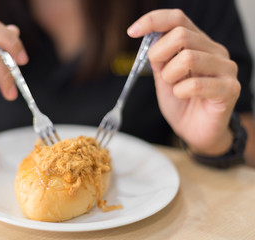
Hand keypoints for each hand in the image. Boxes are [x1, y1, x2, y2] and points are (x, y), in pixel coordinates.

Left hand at [127, 9, 239, 154]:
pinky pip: (197, 84)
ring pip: (189, 58)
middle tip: (162, 75)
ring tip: (175, 88)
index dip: (153, 20)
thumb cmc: (180, 102)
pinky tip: (184, 97)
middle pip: (181, 35)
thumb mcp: (163, 76)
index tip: (132, 32)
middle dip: (159, 56)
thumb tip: (147, 35)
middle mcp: (215, 50)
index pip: (178, 18)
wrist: (194, 130)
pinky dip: (181, 92)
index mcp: (198, 43)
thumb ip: (159, 57)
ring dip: (170, 77)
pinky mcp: (230, 89)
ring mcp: (226, 68)